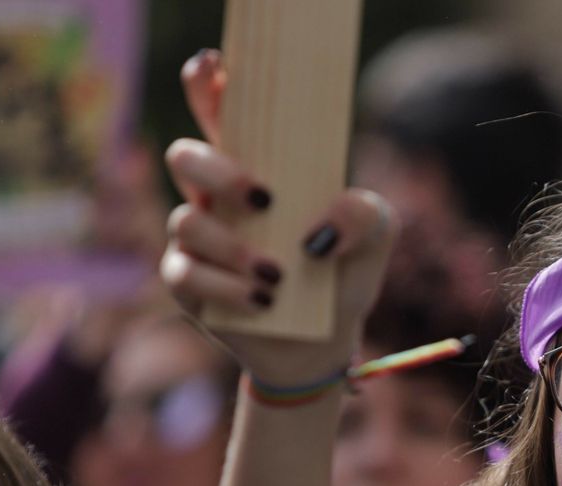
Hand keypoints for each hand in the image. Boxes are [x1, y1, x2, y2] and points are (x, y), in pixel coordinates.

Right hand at [159, 49, 396, 383]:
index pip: (218, 110)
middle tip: (264, 197)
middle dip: (216, 169)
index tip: (215, 69)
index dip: (206, 84)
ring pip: (184, 220)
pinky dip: (226, 286)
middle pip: (184, 154)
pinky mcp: (187, 284)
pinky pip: (184, 274)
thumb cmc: (344, 271)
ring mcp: (197, 238)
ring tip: (278, 274)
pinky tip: (263, 299)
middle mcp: (216, 194)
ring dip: (232, 246)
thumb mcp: (377, 236)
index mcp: (256, 164)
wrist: (325, 341)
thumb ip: (365, 213)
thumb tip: (318, 231)